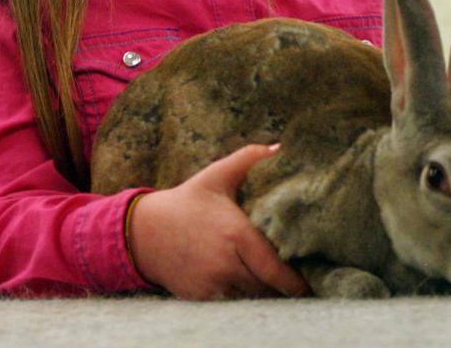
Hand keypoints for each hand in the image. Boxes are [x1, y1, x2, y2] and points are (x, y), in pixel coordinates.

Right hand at [127, 144, 308, 299]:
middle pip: (265, 287)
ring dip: (260, 292)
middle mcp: (225, 263)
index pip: (274, 268)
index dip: (294, 281)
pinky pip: (230, 302)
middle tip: (294, 280)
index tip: (307, 283)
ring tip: (271, 283)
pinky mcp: (200, 297)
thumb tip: (280, 147)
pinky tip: (243, 284)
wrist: (143, 231)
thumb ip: (249, 158)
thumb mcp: (217, 175)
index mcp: (235, 234)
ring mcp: (211, 283)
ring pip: (249, 297)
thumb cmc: (186, 201)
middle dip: (280, 286)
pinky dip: (239, 296)